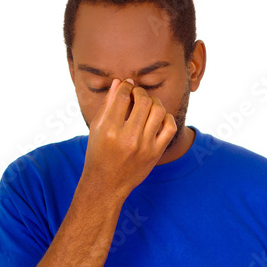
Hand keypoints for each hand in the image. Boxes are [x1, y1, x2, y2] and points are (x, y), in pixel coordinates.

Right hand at [80, 78, 176, 199]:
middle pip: (143, 101)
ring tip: (147, 103)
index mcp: (109, 130)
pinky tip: (157, 116)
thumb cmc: (98, 153)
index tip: (126, 85)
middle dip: (140, 91)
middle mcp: (128, 138)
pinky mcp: (156, 153)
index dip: (125, 86)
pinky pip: (170, 127)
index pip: (122, 96)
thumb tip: (119, 82)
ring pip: (158, 111)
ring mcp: (144, 146)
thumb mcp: (97, 128)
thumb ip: (108, 104)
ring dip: (154, 101)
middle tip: (136, 93)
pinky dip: (166, 117)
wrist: (106, 184)